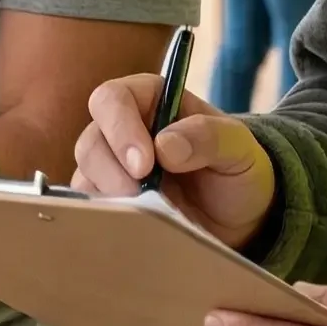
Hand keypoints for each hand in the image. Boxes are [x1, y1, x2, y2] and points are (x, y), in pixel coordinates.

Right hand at [71, 74, 276, 250]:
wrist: (240, 220)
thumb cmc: (238, 172)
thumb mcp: (238, 148)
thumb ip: (208, 137)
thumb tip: (165, 145)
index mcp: (151, 100)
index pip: (113, 98)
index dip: (120, 127)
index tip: (144, 163)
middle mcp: (125, 130)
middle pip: (92, 141)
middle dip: (112, 171)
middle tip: (140, 195)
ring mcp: (114, 169)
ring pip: (85, 176)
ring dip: (110, 198)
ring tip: (144, 215)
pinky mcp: (112, 203)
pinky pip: (90, 209)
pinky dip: (107, 218)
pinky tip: (135, 227)